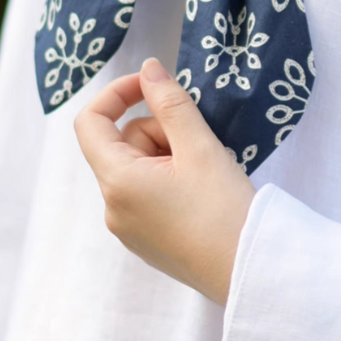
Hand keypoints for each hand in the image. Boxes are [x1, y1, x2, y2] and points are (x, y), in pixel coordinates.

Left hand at [74, 58, 255, 304]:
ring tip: (207, 172)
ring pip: (137, 169)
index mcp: (117, 182)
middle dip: (158, 131)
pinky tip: (203, 193)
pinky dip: (170, 181)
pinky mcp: (147, 242)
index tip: (152, 85)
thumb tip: (148, 68)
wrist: (250, 272)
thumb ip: (170, 102)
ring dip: (167, 156)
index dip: (117, 94)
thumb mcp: (199, 146)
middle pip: (121, 145)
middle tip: (199, 143)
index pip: (90, 122)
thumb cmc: (225, 210)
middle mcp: (113, 208)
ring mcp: (128, 229)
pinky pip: (147, 195)